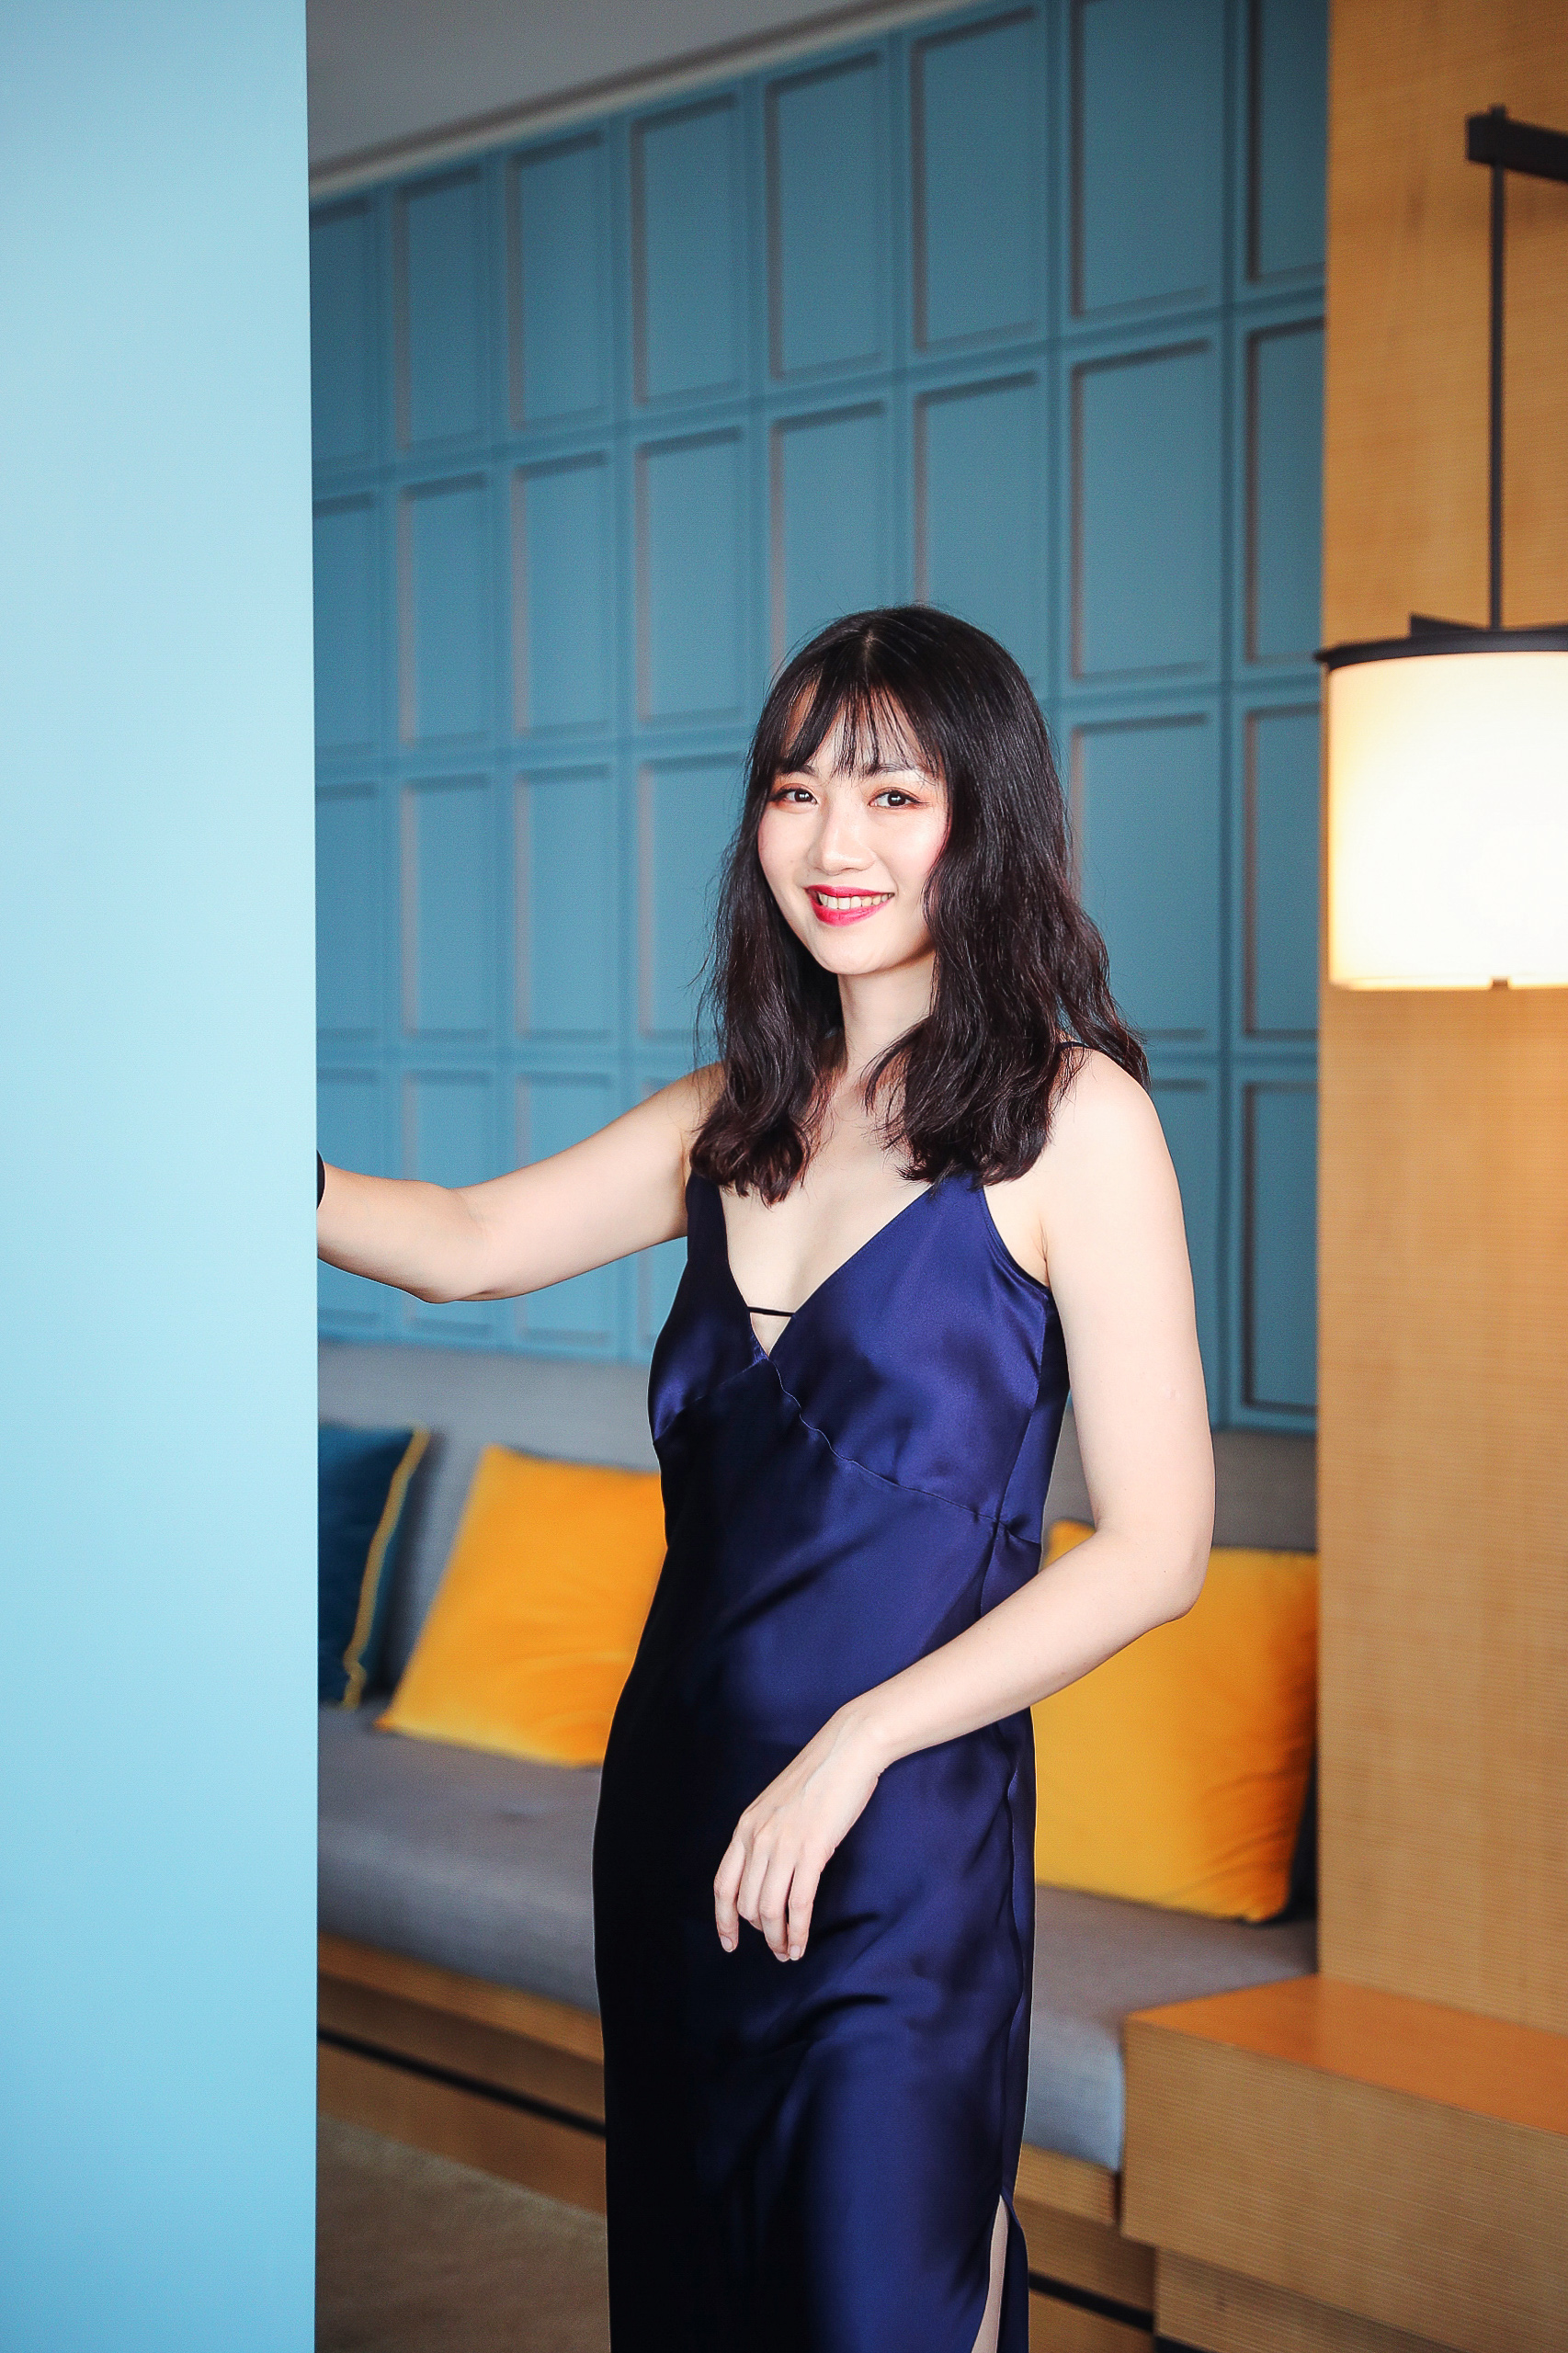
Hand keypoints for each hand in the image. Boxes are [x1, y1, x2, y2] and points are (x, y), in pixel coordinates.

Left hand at [712, 1709, 883, 1962]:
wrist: (846, 1750)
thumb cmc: (819, 1776)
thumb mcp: (777, 1805)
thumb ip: (766, 1835)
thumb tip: (767, 1872)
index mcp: (746, 1826)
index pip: (723, 1885)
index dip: (724, 1920)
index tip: (729, 1942)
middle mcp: (758, 1838)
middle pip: (746, 1903)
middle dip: (759, 1933)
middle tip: (775, 1947)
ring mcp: (783, 1844)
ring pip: (769, 1909)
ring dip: (777, 1939)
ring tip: (787, 1952)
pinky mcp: (812, 1850)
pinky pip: (798, 1904)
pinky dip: (797, 1931)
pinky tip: (800, 1944)